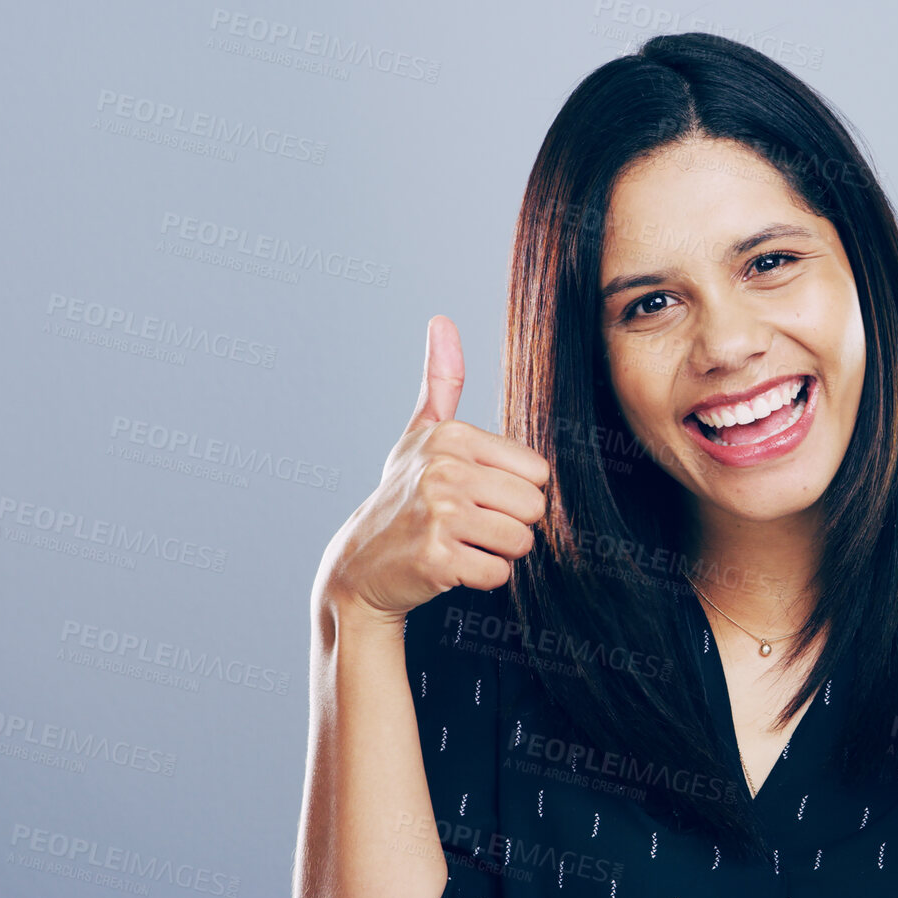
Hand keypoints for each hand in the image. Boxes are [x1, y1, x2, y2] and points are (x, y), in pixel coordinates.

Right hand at [312, 315, 550, 624]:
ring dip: (498, 552)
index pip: (538, 472)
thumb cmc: (403, 494)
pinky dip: (483, 578)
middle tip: (471, 525)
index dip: (515, 492)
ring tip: (463, 543)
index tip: (477, 495)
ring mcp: (438, 513)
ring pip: (521, 541)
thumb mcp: (420, 434)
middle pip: (534, 507)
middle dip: (511, 524)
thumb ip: (441, 380)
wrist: (358, 564)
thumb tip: (441, 319)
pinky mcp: (437, 558)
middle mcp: (444, 469)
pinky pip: (499, 573)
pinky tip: (452, 567)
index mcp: (452, 436)